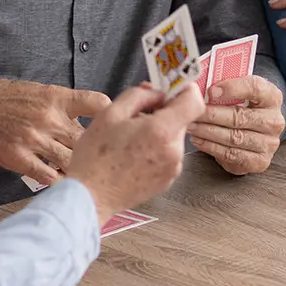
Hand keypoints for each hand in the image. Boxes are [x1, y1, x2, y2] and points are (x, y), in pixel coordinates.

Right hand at [0, 78, 112, 185]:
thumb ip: (62, 106)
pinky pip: (49, 176)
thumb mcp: (37, 91)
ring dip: (79, 169)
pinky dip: (60, 181)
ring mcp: (35, 140)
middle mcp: (49, 118)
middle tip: (105, 162)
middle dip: (98, 151)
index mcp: (56, 97)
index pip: (98, 104)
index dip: (111, 117)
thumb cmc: (1, 98)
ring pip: (72, 160)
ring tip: (87, 177)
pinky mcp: (19, 159)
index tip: (114, 129)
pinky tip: (65, 184)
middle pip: (89, 139)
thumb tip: (87, 122)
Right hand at [65, 83, 205, 220]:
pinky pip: (168, 155)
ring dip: (158, 132)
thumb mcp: (110, 113)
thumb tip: (156, 91)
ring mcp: (173, 168)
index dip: (186, 90)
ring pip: (173, 137)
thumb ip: (139, 95)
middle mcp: (173, 151)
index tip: (173, 88)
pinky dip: (156, 149)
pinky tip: (133, 155)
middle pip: (181, 120)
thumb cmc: (95, 158)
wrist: (90, 197)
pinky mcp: (167, 180)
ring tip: (130, 140)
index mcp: (161, 131)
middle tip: (136, 117)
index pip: (194, 102)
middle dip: (163, 113)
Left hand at [188, 76, 284, 174]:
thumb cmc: (240, 107)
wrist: (252, 133)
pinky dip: (211, 146)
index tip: (210, 91)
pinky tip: (198, 139)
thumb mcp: (238, 91)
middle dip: (211, 114)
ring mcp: (268, 143)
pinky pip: (231, 154)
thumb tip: (199, 88)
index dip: (232, 88)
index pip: (255, 88)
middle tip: (192, 112)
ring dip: (207, 131)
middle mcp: (274, 121)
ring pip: (234, 137)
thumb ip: (224, 87)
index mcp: (272, 97)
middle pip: (240, 116)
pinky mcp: (259, 161)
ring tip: (190, 125)